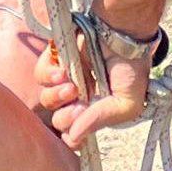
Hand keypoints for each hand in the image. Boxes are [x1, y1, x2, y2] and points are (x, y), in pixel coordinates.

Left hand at [34, 44, 149, 147]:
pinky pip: (40, 76)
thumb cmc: (131, 68)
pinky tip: (63, 73)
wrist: (123, 32)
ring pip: (47, 100)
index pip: (74, 134)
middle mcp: (78, 99)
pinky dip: (49, 77)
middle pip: (58, 120)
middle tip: (79, 105)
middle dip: (67, 117)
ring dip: (58, 97)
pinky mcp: (55, 60)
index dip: (73, 136)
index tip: (80, 128)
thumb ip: (100, 121)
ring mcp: (65, 80)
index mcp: (95, 112)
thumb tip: (73, 138)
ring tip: (73, 87)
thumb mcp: (126, 104)